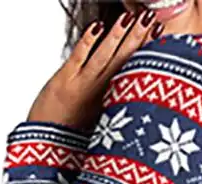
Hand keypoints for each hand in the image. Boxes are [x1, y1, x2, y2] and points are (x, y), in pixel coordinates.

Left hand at [27, 7, 160, 131]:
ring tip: (132, 17)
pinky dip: (88, 41)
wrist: (43, 148)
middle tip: (151, 17)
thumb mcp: (98, 125)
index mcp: (110, 104)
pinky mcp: (63, 82)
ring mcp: (81, 87)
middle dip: (138, 38)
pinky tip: (97, 26)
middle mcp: (99, 94)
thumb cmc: (68, 139)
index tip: (159, 34)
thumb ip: (111, 106)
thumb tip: (126, 93)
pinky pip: (78, 58)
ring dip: (118, 37)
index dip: (147, 53)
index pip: (133, 72)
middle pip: (123, 61)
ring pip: (104, 58)